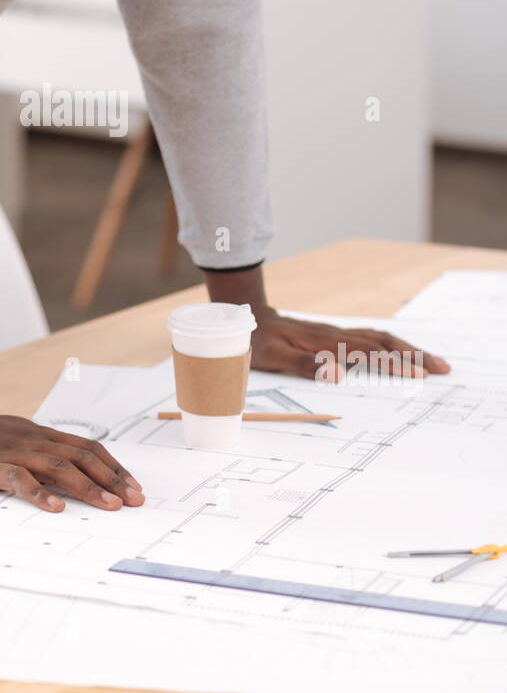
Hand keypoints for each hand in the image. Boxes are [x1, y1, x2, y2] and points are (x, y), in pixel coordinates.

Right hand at [0, 383, 145, 512]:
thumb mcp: (19, 440)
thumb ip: (44, 454)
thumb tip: (76, 476)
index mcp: (43, 436)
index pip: (88, 448)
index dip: (114, 468)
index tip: (135, 488)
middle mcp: (35, 441)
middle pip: (81, 457)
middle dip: (112, 480)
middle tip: (134, 501)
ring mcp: (14, 452)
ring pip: (58, 467)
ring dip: (87, 488)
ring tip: (109, 506)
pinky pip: (19, 479)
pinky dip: (39, 493)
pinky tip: (55, 508)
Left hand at [250, 306, 450, 380]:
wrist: (249, 318)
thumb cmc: (258, 342)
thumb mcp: (272, 357)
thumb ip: (303, 364)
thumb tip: (338, 374)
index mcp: (325, 341)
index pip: (368, 352)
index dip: (394, 362)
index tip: (418, 374)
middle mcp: (336, 334)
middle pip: (383, 342)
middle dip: (414, 355)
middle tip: (443, 368)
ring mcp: (337, 333)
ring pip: (380, 338)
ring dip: (408, 349)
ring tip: (433, 363)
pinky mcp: (335, 335)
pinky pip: (371, 339)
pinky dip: (393, 346)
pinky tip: (404, 353)